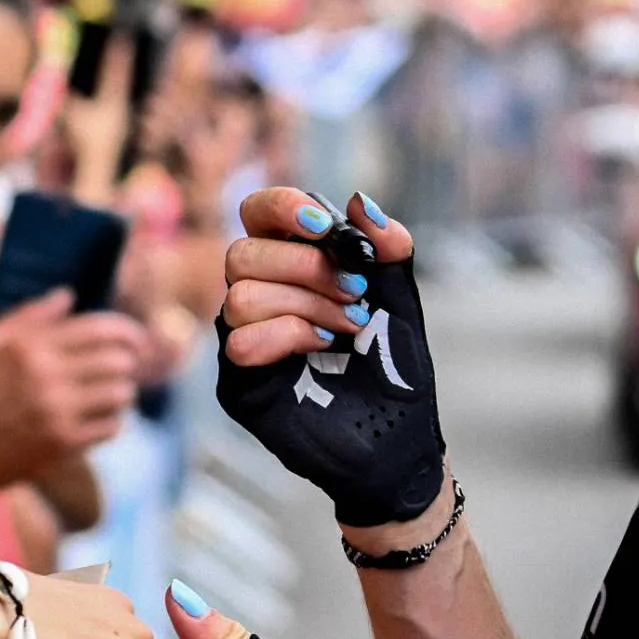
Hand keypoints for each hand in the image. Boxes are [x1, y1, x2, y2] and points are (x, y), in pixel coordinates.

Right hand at [0, 290, 150, 494]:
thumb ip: (27, 316)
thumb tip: (66, 296)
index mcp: (31, 344)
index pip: (102, 328)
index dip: (129, 332)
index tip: (136, 340)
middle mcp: (49, 375)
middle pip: (118, 360)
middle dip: (129, 363)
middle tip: (128, 368)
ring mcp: (57, 412)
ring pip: (120, 394)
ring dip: (121, 392)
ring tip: (111, 395)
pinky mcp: (61, 445)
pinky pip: (110, 427)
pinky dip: (111, 421)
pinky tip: (99, 420)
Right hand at [216, 186, 445, 527]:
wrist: (400, 436)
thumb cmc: (395, 367)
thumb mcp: (399, 296)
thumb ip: (386, 246)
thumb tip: (358, 201)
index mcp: (290, 264)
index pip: (257, 214)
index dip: (281, 208)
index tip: (325, 227)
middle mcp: (259, 296)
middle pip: (242, 254)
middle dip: (306, 268)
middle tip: (355, 293)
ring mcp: (244, 339)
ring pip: (239, 296)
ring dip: (305, 306)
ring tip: (348, 326)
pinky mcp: (240, 382)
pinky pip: (239, 343)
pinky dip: (288, 337)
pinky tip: (322, 348)